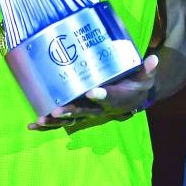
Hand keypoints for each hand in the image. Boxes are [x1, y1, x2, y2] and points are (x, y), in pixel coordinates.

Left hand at [27, 54, 158, 130]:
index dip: (102, 95)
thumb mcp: (145, 77)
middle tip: (56, 110)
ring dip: (55, 121)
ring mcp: (88, 113)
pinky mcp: (78, 113)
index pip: (109, 97)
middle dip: (70, 111)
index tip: (93, 91)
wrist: (132, 100)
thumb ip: (147, 69)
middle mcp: (100, 109)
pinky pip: (62, 122)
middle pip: (84, 112)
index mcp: (116, 98)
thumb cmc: (136, 84)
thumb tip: (154, 59)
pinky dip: (48, 126)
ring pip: (70, 119)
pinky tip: (31, 125)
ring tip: (39, 120)